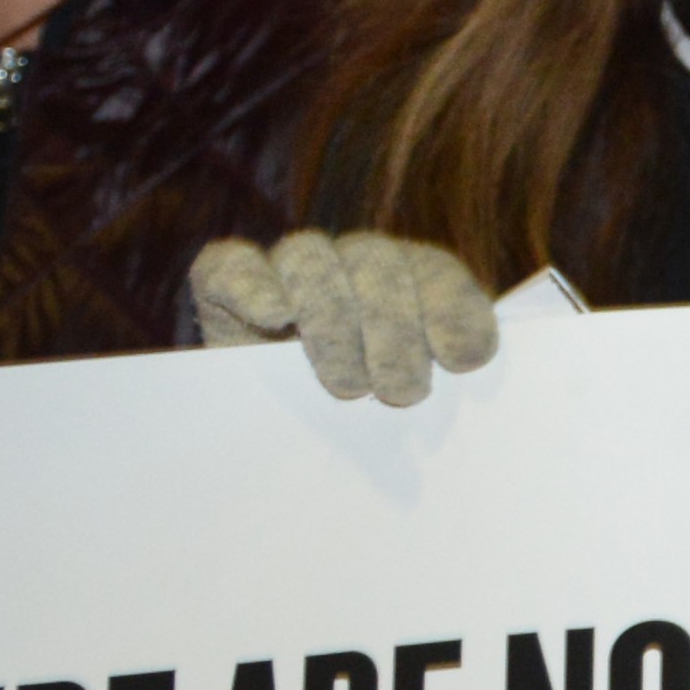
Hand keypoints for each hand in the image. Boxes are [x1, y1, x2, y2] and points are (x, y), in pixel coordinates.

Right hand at [192, 230, 501, 409]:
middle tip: (402, 391)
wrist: (260, 429)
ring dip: (334, 322)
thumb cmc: (359, 413)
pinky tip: (274, 315)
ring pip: (312, 262)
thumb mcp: (404, 395)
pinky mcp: (223, 280)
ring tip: (348, 385)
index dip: (452, 310)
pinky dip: (255, 285)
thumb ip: (434, 375)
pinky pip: (234, 266)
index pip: (436, 273)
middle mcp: (351, 260)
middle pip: (377, 266)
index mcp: (410, 276)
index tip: (462, 360)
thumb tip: (466, 368)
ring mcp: (288, 266)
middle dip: (395, 330)